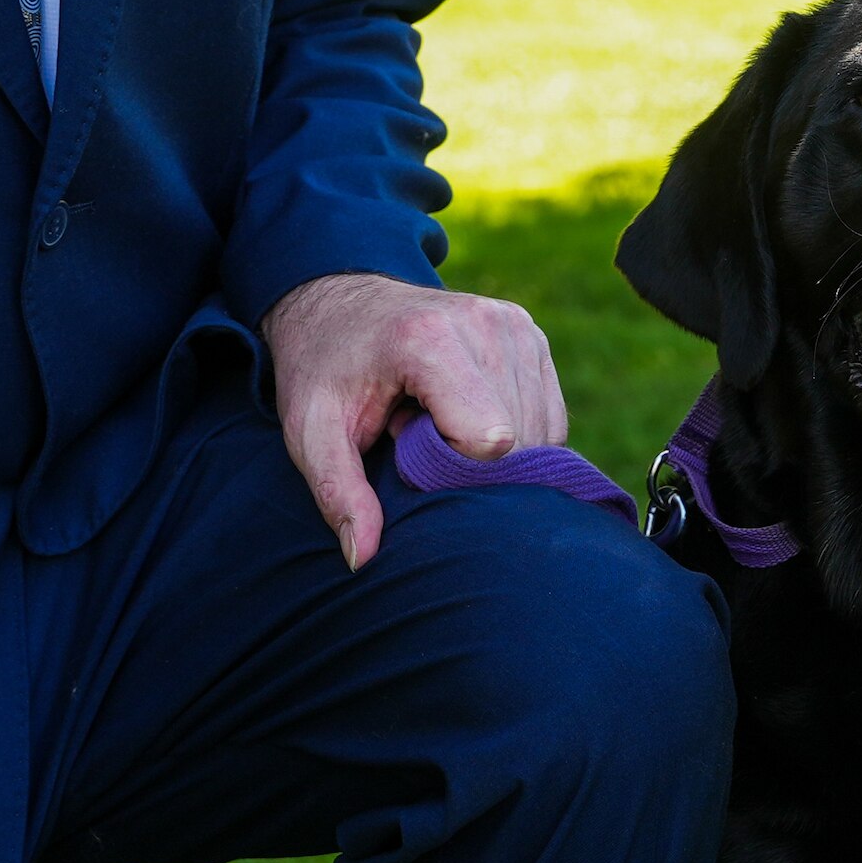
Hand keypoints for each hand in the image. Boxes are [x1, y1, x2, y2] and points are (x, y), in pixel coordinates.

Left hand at [265, 270, 567, 569]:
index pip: (489, 441)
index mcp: (429, 339)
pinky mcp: (531, 335)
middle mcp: (484, 323)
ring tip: (437, 420)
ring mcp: (515, 325)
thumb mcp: (312, 431)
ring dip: (496, 451)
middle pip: (518, 442)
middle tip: (414, 432)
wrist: (338, 302)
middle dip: (472, 462)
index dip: (452, 468)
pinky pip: (550, 419)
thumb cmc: (324, 370)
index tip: (405, 445)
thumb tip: (364, 559)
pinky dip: (516, 436)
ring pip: (542, 435)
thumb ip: (338, 492)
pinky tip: (465, 415)